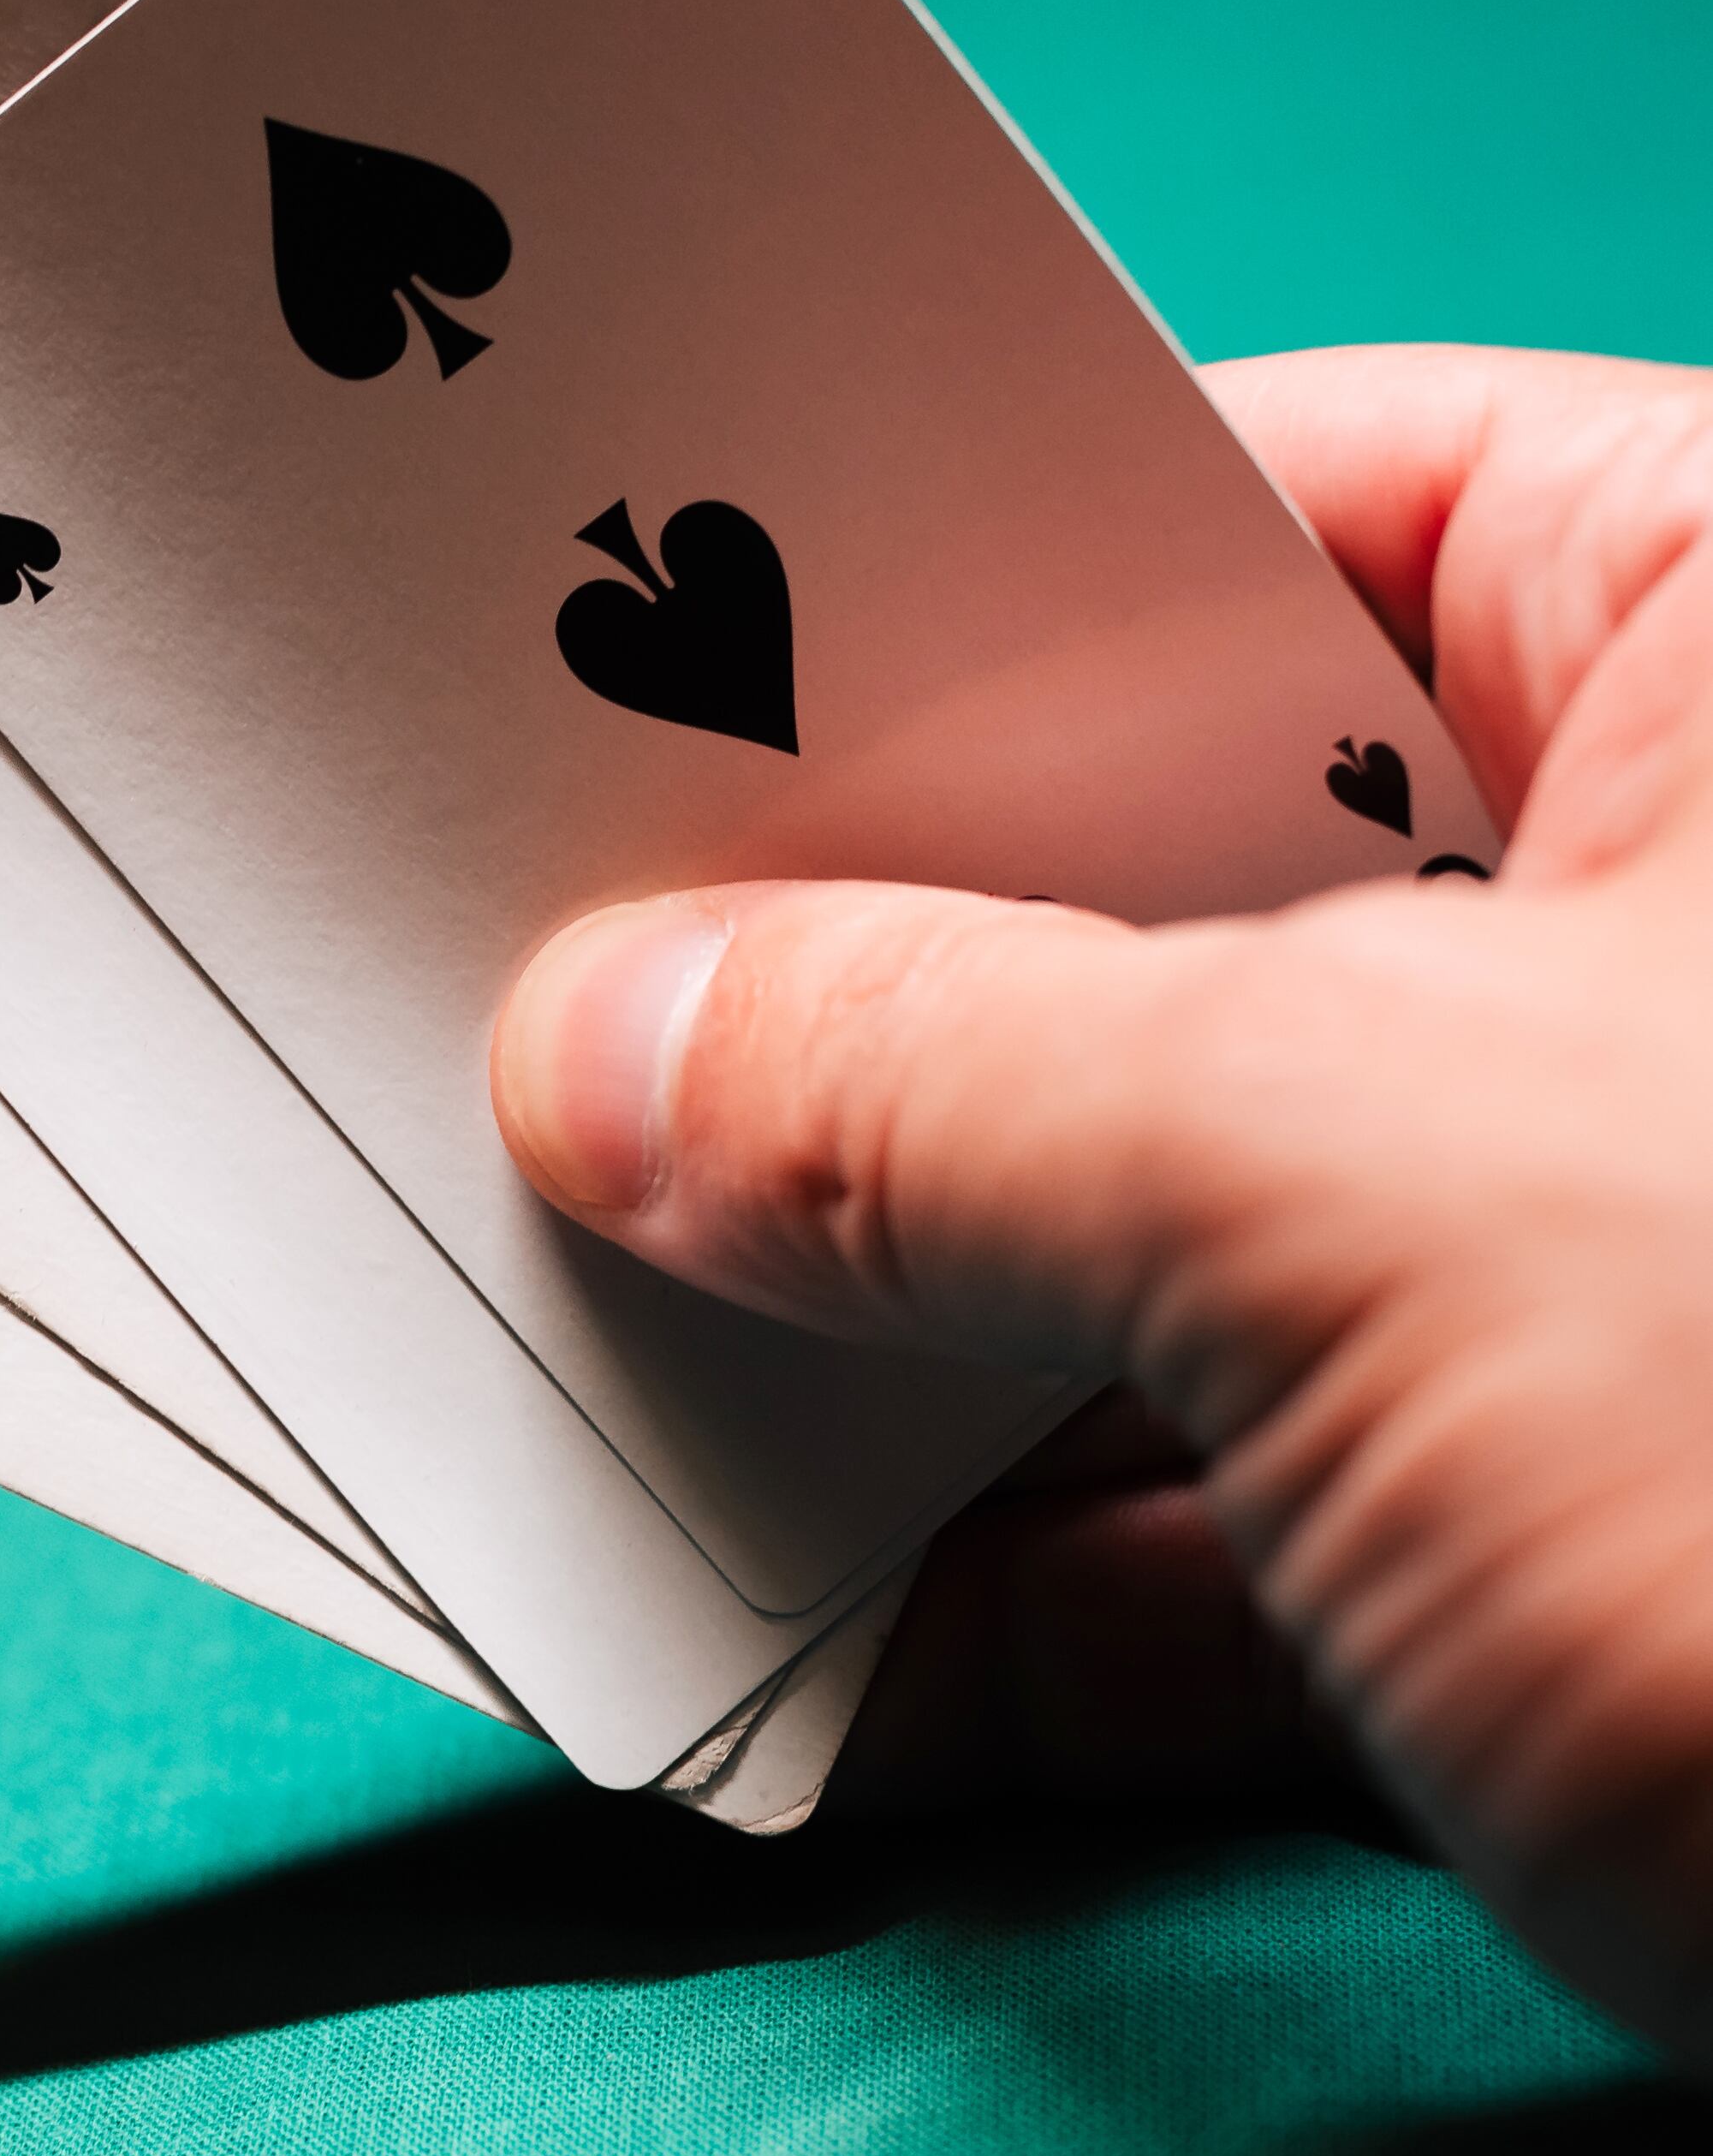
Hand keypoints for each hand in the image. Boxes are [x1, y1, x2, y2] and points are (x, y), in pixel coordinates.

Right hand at [490, 344, 1712, 2049]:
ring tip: (599, 1361)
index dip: (910, 618)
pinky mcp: (1598, 1563)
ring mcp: (1643, 1269)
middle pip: (1167, 903)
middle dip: (848, 1021)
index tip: (612, 734)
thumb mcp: (1365, 1184)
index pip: (1247, 512)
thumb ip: (947, 1086)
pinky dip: (1002, 1602)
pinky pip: (1222, 1533)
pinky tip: (791, 1643)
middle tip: (556, 1048)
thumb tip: (638, 1049)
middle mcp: (1698, 943)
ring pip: (1172, 1239)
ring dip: (881, 1344)